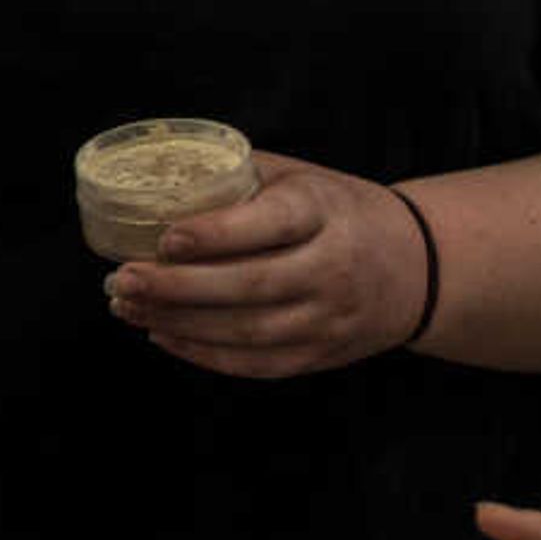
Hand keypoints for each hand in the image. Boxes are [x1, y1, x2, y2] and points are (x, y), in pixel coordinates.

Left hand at [102, 152, 429, 378]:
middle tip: (120, 281)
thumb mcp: (303, 177)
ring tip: (125, 308)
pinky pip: (258, 364)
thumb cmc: (340, 210)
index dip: (214, 234)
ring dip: (179, 323)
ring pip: (248, 331)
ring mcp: (330, 318)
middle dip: (177, 287)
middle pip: (250, 285)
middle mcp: (332, 269)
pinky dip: (205, 354)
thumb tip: (160, 176)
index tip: (164, 238)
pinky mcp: (324, 353)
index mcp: (325, 213)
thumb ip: (240, 175)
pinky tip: (162, 334)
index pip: (269, 225)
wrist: (420, 266)